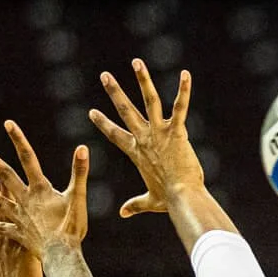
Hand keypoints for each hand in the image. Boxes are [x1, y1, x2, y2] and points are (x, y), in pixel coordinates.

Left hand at [0, 121, 89, 254]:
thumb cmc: (72, 227)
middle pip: (4, 175)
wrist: (62, 255)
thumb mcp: (78, 197)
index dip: (19, 140)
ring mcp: (19, 217)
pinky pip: (0, 229)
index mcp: (40, 189)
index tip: (7, 124)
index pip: (28, 158)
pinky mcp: (18, 233)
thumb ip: (79, 172)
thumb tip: (82, 148)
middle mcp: (25, 200)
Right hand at [89, 58, 202, 217]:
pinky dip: (183, 91)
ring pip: (149, 100)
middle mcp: (144, 138)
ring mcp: (159, 133)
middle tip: (104, 75)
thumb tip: (123, 214)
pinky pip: (180, 107)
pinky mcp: (176, 132)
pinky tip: (186, 75)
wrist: (183, 198)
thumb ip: (135, 205)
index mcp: (136, 152)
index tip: (92, 112)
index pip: (115, 135)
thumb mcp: (149, 201)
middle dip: (114, 91)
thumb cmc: (169, 200)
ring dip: (142, 79)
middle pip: (125, 110)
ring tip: (136, 61)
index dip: (103, 123)